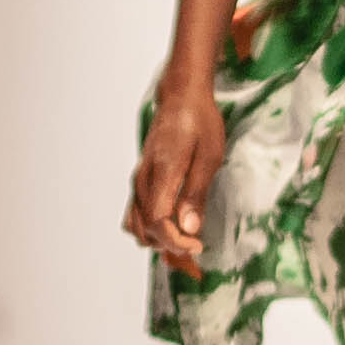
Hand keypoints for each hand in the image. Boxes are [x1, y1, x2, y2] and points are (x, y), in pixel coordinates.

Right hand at [123, 83, 225, 269]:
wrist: (181, 98)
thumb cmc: (199, 122)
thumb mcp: (210, 156)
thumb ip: (196, 194)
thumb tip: (189, 228)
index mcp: (162, 172)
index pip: (158, 222)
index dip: (176, 241)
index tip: (198, 246)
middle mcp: (143, 179)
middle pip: (144, 228)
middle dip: (169, 245)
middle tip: (195, 246)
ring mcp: (138, 180)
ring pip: (135, 225)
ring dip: (157, 239)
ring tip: (184, 239)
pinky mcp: (139, 180)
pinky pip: (134, 214)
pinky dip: (149, 228)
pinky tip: (171, 227)